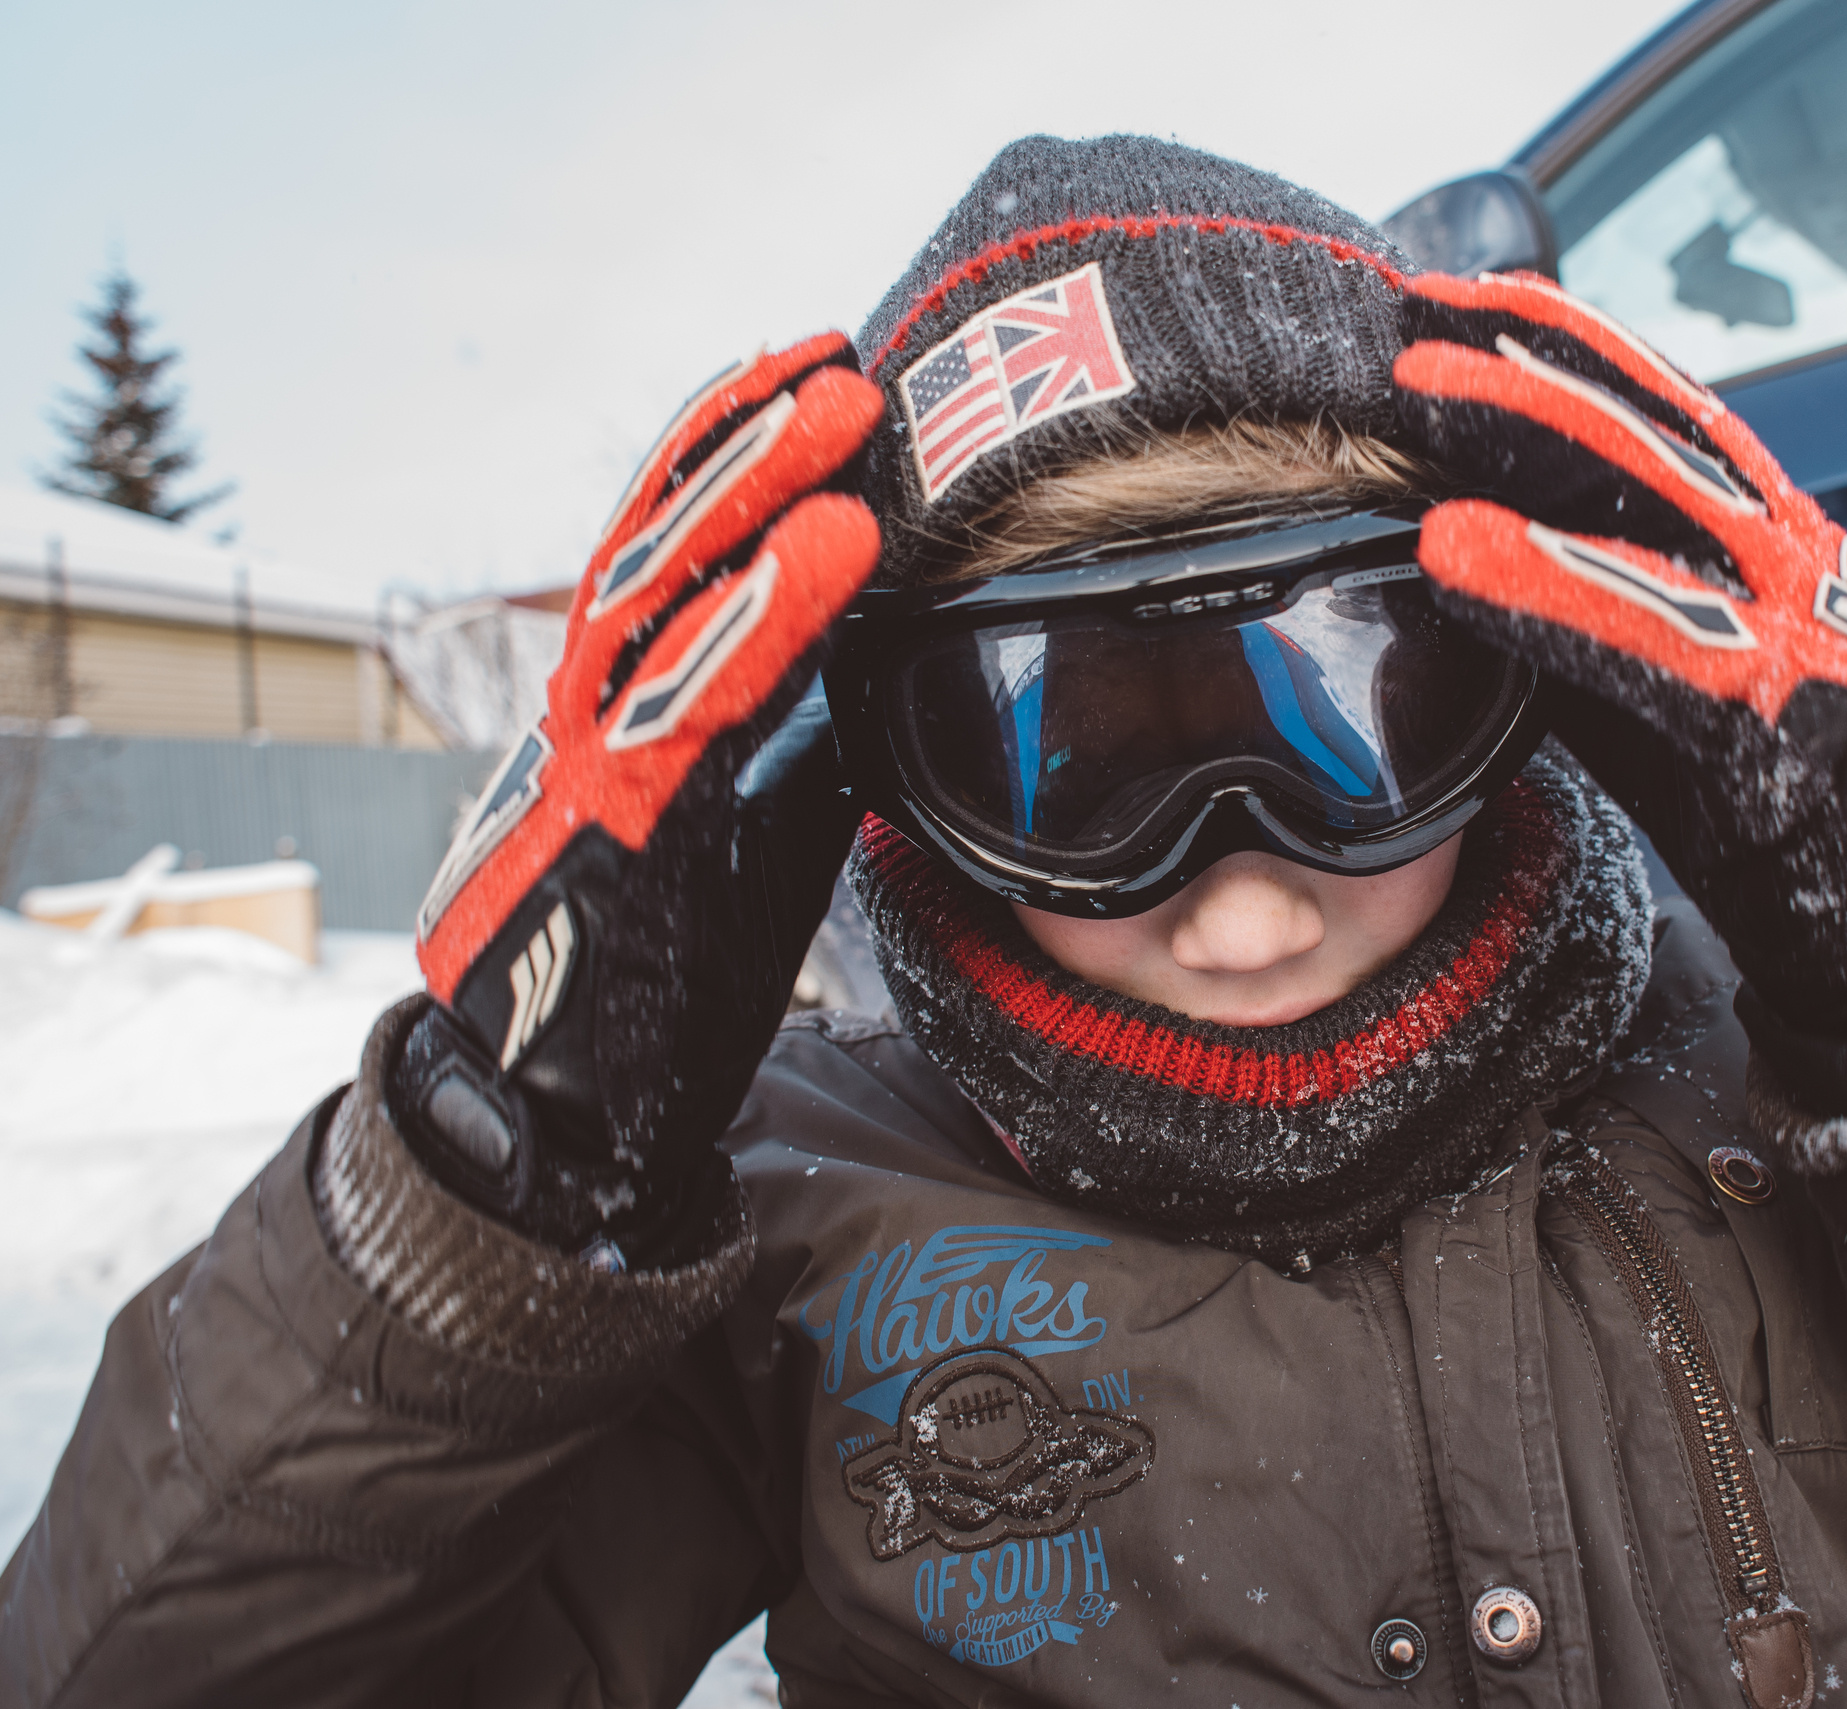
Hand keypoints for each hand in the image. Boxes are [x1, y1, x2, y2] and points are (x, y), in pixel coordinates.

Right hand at [400, 334, 882, 1257]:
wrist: (556, 1098)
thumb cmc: (662, 951)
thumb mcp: (745, 813)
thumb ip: (787, 725)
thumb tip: (873, 648)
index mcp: (627, 696)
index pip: (670, 539)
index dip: (730, 444)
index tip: (806, 365)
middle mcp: (603, 703)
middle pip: (668, 535)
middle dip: (750, 438)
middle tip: (840, 358)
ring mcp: (604, 750)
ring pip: (671, 589)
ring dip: (762, 489)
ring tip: (845, 412)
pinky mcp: (629, 814)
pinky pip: (703, 693)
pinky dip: (771, 612)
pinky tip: (837, 549)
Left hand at [1392, 273, 1846, 1107]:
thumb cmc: (1807, 809)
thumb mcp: (1694, 686)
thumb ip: (1608, 619)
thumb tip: (1477, 565)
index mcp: (1775, 545)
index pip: (1665, 413)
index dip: (1565, 346)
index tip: (1458, 296)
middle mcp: (1786, 558)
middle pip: (1649, 425)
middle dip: (1529, 359)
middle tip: (1411, 311)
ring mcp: (1790, 624)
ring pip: (1653, 497)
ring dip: (1526, 434)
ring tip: (1419, 390)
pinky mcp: (1773, 716)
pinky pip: (1650, 637)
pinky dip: (1551, 589)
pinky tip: (1463, 555)